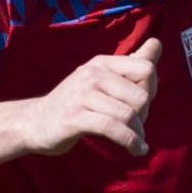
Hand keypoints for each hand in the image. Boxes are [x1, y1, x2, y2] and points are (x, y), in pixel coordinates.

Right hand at [20, 44, 155, 158]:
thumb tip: (157, 42)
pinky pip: (112, 128)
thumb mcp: (102, 78)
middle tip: (134, 127)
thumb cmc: (76, 102)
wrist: (34, 122)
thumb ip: (132, 63)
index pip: (146, 69)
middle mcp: (91, 74)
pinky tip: (136, 150)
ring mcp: (81, 95)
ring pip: (128, 114)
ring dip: (137, 134)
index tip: (142, 105)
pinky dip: (129, 142)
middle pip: (141, 96)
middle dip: (143, 116)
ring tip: (136, 143)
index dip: (151, 90)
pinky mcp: (74, 117)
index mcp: (102, 62)